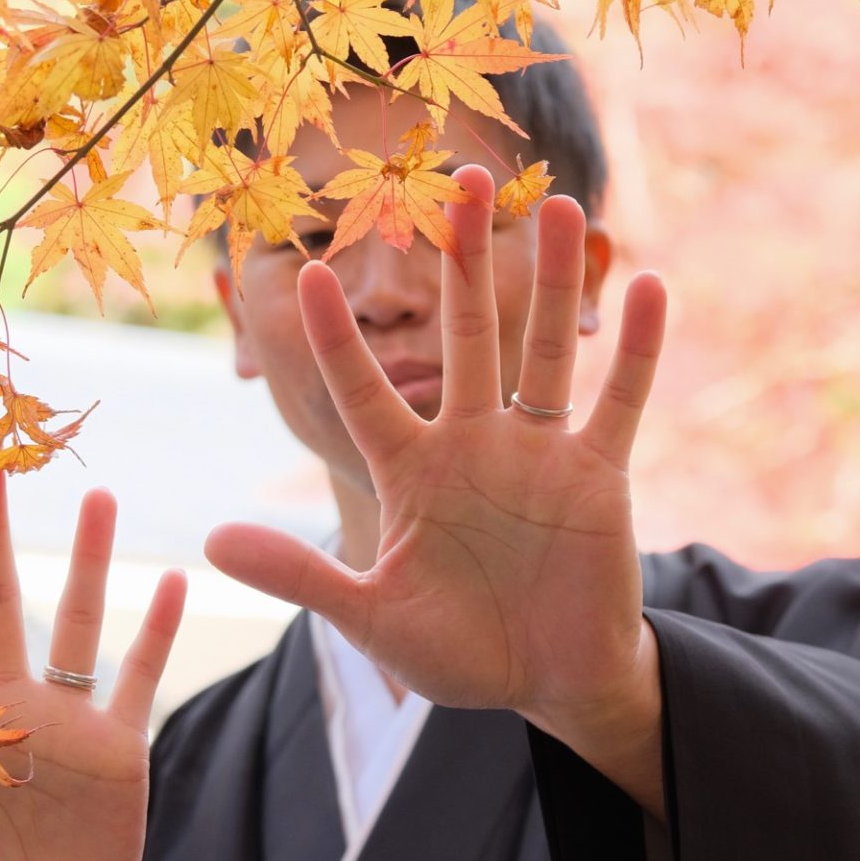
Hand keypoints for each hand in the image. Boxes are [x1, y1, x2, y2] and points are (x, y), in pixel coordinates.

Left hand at [205, 166, 666, 798]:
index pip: (364, 391)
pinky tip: (651, 288)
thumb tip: (208, 543)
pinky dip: (636, 352)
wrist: (547, 682)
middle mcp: (472, 443)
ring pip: (543, 350)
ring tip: (559, 205)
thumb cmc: (456, 649)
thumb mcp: (371, 617)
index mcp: (411, 470)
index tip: (310, 272)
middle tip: (461, 179)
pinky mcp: (598, 475)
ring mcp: (538, 453)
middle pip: (464, 336)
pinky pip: (618, 404)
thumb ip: (300, 575)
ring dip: (553, 281)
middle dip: (462, 261)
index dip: (337, 338)